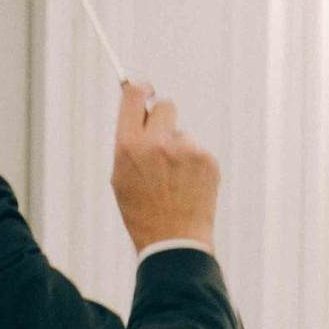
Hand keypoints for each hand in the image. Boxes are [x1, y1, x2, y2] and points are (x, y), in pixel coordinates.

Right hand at [111, 82, 218, 252]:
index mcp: (128, 147)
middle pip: (165, 107)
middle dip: (163, 120)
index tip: (146, 89)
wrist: (173, 241)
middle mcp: (156, 143)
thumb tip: (141, 115)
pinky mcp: (207, 159)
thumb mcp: (121, 179)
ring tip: (174, 181)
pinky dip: (194, 166)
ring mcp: (185, 150)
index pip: (134, 96)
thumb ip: (129, 145)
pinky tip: (187, 187)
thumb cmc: (142, 213)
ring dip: (178, 150)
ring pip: (182, 134)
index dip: (140, 88)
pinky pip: (198, 151)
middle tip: (161, 142)